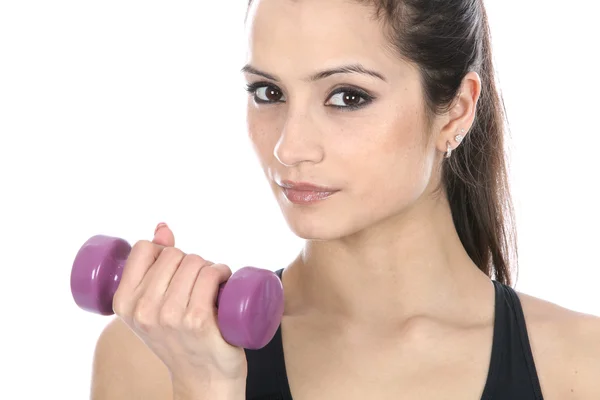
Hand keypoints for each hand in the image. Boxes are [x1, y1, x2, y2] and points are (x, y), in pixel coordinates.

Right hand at [112, 223, 246, 393]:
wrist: (203, 378)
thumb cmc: (179, 337)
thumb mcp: (154, 305)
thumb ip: (154, 264)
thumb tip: (163, 228)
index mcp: (123, 302)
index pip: (144, 249)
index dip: (164, 251)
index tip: (175, 269)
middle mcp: (143, 309)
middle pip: (174, 254)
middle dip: (191, 261)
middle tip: (198, 283)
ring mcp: (170, 316)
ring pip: (195, 262)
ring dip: (210, 267)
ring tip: (212, 286)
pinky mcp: (197, 320)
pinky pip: (211, 275)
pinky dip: (221, 272)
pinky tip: (224, 282)